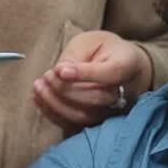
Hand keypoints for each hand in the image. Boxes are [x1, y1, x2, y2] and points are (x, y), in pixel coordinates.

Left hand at [33, 30, 152, 134]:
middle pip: (96, 98)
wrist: (122, 68)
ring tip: (39, 86)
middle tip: (48, 75)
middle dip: (64, 89)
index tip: (60, 70)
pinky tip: (40, 98)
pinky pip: (74, 125)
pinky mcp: (97, 122)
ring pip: (84, 116)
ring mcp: (112, 111)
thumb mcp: (90, 41)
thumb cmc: (104, 51)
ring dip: (55, 103)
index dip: (84, 73)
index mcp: (127, 64)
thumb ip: (76, 55)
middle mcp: (124, 92)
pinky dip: (52, 113)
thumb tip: (60, 73)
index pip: (110, 73)